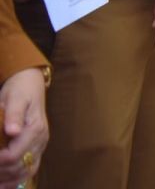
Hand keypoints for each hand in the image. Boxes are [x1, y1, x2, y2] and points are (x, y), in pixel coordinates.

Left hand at [0, 67, 47, 188]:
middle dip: (0, 171)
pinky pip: (30, 168)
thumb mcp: (14, 98)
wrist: (31, 83)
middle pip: (19, 166)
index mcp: (36, 129)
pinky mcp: (37, 147)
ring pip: (26, 171)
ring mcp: (41, 144)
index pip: (14, 155)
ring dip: (8, 178)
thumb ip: (13, 115)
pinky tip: (5, 184)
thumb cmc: (20, 90)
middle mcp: (41, 139)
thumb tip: (12, 131)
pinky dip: (17, 178)